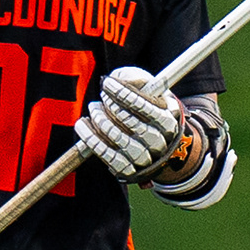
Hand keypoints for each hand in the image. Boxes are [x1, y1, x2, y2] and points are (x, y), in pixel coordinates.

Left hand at [75, 66, 188, 182]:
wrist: (156, 145)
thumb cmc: (147, 107)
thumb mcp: (148, 88)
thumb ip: (135, 79)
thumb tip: (118, 81)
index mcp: (168, 118)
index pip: (146, 106)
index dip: (124, 94)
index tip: (107, 83)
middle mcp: (160, 141)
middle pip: (133, 124)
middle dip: (112, 107)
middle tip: (101, 97)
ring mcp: (146, 158)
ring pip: (121, 140)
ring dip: (101, 122)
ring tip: (93, 109)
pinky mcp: (129, 170)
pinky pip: (108, 155)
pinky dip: (91, 139)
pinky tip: (82, 125)